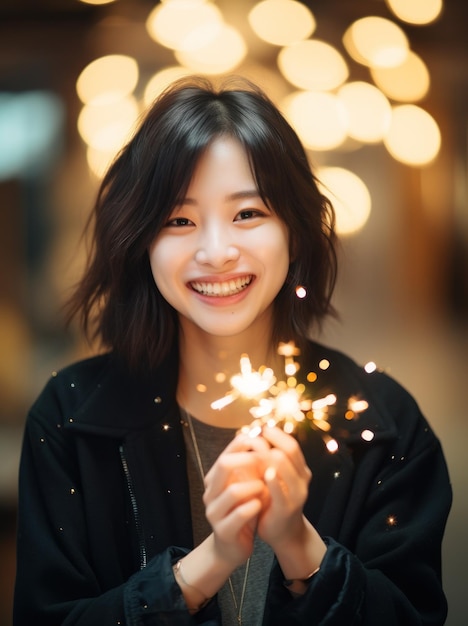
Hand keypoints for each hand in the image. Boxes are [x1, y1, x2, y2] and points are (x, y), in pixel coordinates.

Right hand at [203, 433, 269, 567]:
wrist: (232, 547)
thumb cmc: (242, 510)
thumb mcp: (246, 485)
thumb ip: (250, 467)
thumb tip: (263, 440)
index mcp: (215, 477)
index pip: (227, 451)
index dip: (246, 445)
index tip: (265, 444)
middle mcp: (210, 491)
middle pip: (224, 464)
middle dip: (249, 459)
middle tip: (266, 462)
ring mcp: (214, 511)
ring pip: (232, 490)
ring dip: (254, 486)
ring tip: (265, 489)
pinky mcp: (223, 531)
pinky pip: (238, 514)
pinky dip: (253, 507)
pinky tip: (260, 505)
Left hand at [256, 426, 325, 577]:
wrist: (284, 534)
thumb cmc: (275, 501)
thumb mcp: (275, 478)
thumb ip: (271, 460)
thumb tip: (256, 435)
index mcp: (299, 468)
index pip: (291, 444)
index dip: (277, 434)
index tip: (261, 427)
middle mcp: (302, 478)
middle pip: (291, 450)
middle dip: (274, 440)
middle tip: (258, 434)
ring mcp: (297, 493)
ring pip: (287, 467)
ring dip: (271, 456)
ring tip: (259, 449)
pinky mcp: (287, 508)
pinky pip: (281, 491)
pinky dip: (273, 480)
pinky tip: (265, 473)